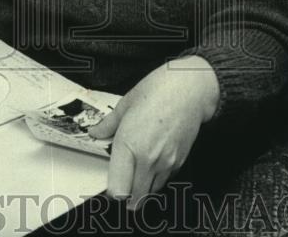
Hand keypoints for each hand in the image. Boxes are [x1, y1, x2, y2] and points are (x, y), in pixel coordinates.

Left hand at [88, 56, 218, 209]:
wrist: (191, 89)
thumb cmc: (159, 90)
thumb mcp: (126, 103)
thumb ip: (108, 124)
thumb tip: (96, 133)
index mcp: (129, 144)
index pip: (118, 189)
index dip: (112, 190)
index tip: (110, 182)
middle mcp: (148, 159)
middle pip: (134, 199)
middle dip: (126, 195)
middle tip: (122, 181)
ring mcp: (166, 163)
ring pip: (150, 193)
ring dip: (142, 188)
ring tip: (137, 171)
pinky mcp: (179, 162)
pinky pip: (164, 181)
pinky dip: (157, 178)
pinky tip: (153, 162)